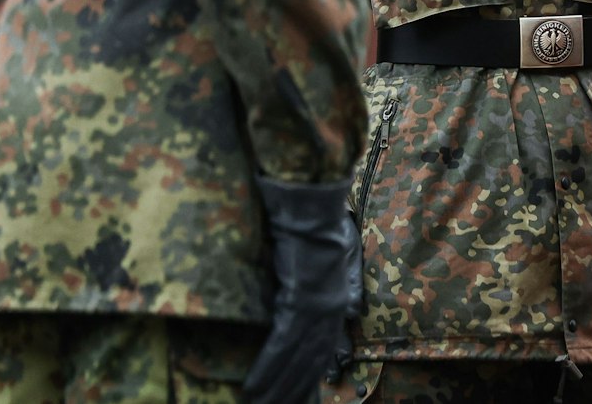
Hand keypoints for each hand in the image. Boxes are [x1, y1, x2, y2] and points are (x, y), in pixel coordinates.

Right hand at [243, 176, 359, 403]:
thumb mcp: (329, 261)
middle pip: (311, 364)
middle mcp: (330, 312)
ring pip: (296, 361)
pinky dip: (268, 368)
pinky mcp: (300, 301)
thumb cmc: (314, 227)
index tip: (300, 400)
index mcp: (334, 304)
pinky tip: (255, 389)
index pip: (322, 353)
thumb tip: (336, 304)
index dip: (310, 380)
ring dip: (277, 388)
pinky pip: (282, 344)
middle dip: (293, 392)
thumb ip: (331, 287)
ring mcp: (317, 308)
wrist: (310, 206)